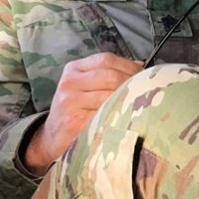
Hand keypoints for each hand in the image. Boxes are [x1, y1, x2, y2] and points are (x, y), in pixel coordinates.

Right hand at [23, 53, 141, 174]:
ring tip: (139, 106)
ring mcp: (70, 101)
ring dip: (128, 101)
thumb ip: (106, 74)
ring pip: (110, 95)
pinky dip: (119, 116)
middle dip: (133, 83)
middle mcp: (70, 82)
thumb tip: (139, 65)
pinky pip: (105, 115)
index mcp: (74, 69)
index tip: (144, 75)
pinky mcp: (75, 121)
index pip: (106, 59)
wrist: (52, 138)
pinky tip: (127, 119)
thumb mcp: (84, 87)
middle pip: (111, 76)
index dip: (129, 66)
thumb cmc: (74, 111)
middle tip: (146, 93)